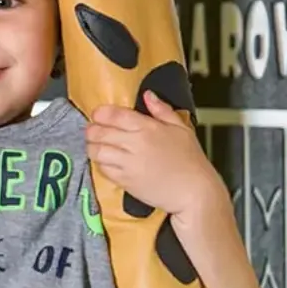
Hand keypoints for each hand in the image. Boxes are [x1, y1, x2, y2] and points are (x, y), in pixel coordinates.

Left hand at [85, 91, 223, 216]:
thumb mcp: (182, 129)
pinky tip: (105, 161)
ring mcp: (128, 164)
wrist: (194, 192)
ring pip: (96, 151)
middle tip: (93, 130)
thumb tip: (148, 95)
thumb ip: (162, 110)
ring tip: (95, 145)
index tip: (98, 114)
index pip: (114, 115)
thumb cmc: (191, 160)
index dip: (100, 113)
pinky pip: (103, 169)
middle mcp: (135, 144)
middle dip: (92, 129)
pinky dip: (100, 164)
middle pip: (100, 132)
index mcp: (148, 128)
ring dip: (92, 147)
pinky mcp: (125, 181)